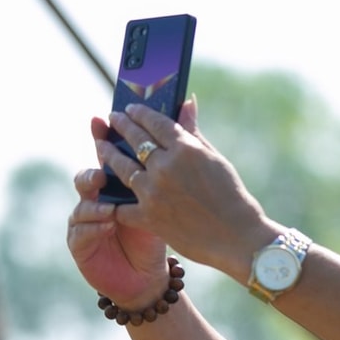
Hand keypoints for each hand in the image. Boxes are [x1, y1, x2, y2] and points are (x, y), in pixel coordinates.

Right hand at [67, 122, 174, 309]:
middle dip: (97, 162)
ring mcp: (86, 220)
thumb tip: (190, 100)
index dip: (105, 136)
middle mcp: (98, 199)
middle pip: (91, 172)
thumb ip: (178, 145)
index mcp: (119, 182)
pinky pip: (80, 231)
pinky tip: (105, 221)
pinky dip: (92, 225)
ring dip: (92, 195)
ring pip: (82, 201)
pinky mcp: (81, 244)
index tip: (105, 119)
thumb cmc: (165, 232)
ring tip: (102, 190)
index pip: (110, 154)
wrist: (151, 278)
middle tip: (105, 152)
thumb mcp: (173, 187)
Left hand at [88, 99, 278, 281]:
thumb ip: (194, 132)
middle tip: (113, 118)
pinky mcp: (148, 218)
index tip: (131, 108)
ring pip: (121, 167)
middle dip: (121, 125)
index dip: (140, 112)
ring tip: (101, 146)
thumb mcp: (215, 159)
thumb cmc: (232, 196)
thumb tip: (186, 101)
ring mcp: (153, 192)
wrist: (237, 238)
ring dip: (108, 154)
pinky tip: (108, 193)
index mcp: (185, 149)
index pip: (154, 122)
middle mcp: (165, 167)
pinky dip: (115, 200)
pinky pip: (122, 206)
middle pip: (135, 139)